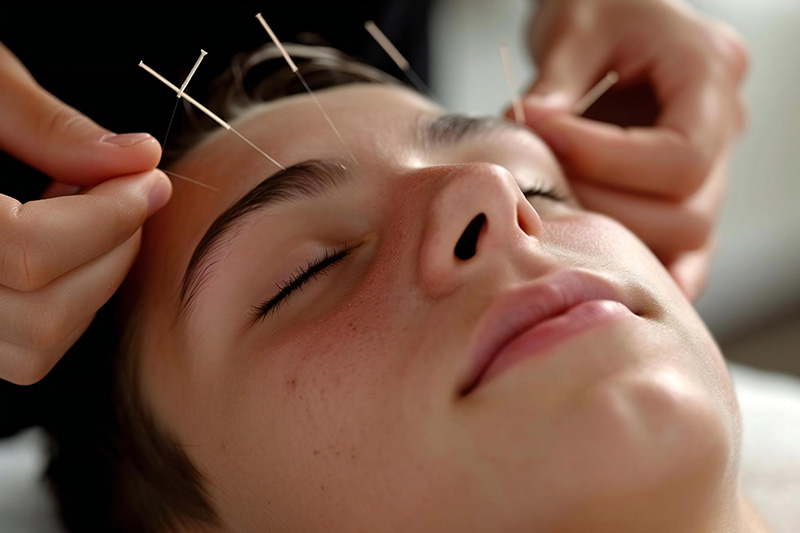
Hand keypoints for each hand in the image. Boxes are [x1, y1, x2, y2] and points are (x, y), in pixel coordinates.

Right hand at [0, 42, 170, 384]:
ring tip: (77, 216)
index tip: (148, 180)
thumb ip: (48, 127)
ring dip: (87, 285)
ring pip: (34, 348)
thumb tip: (135, 157)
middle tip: (125, 195)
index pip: (30, 253)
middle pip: (42, 316)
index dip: (110, 216)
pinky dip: (57, 306)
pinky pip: (18, 351)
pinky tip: (52, 245)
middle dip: (110, 251)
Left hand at [517, 0, 747, 299]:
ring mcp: (713, 167)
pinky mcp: (685, 194)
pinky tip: (599, 268)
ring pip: (687, 241)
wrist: (615, 14)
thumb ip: (554, 85)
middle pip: (689, 214)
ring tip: (554, 207)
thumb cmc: (600, 7)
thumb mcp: (574, 26)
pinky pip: (684, 253)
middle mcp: (726, 128)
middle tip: (541, 180)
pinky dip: (647, 269)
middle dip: (603, 206)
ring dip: (613, 238)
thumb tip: (527, 134)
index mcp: (711, 75)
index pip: (679, 156)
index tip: (540, 130)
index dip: (603, 158)